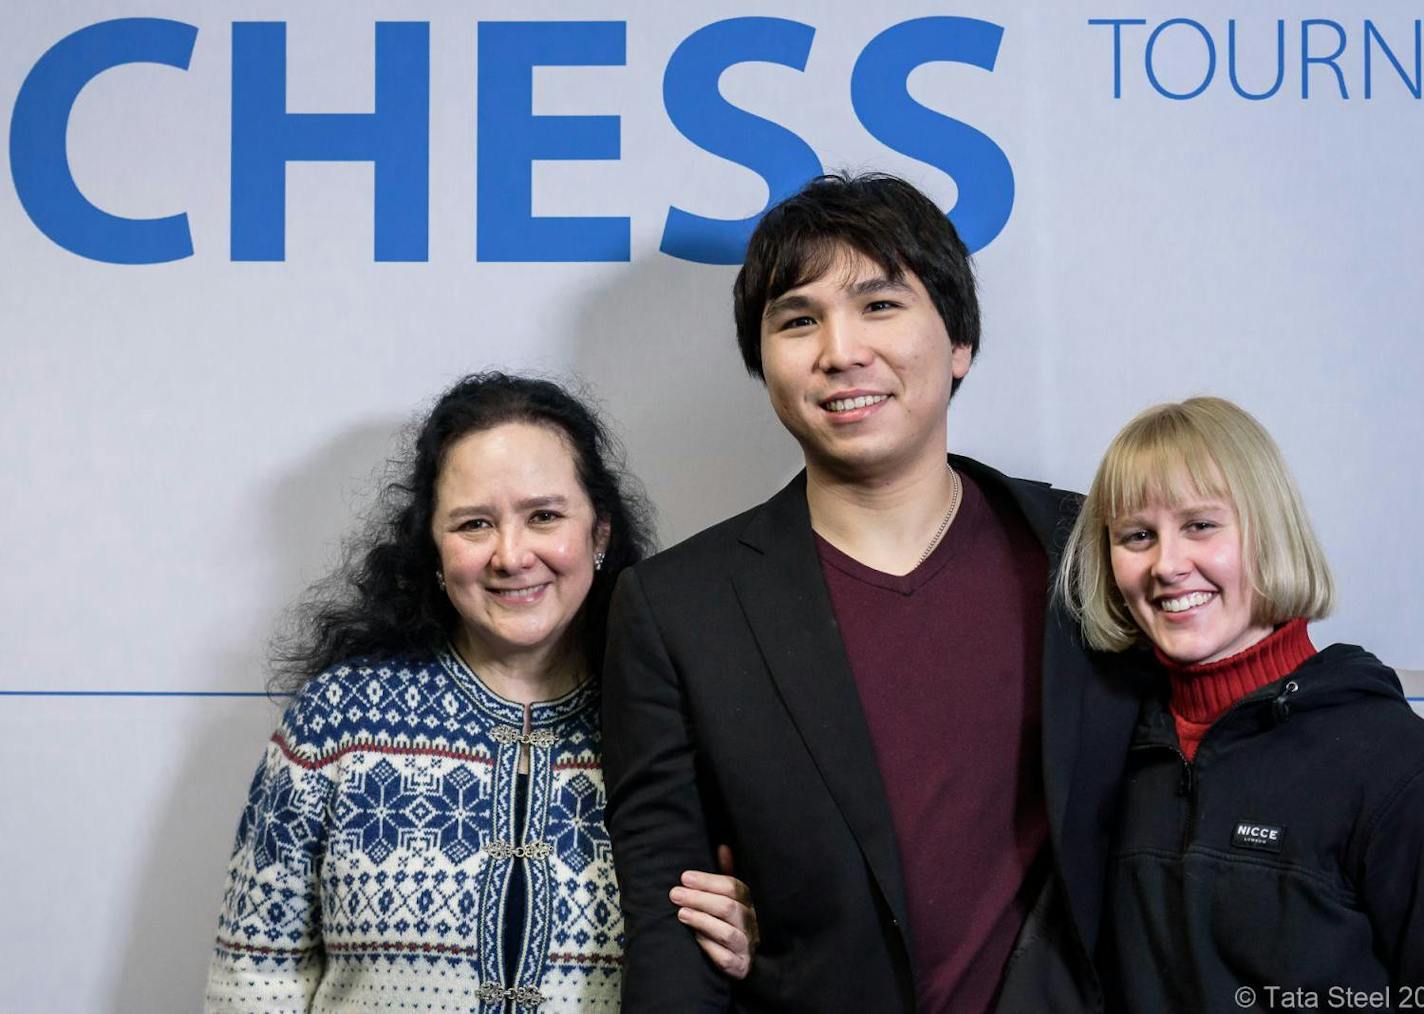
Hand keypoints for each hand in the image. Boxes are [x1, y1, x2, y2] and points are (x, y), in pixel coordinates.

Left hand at [671, 844, 759, 978]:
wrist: (743, 961)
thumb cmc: (731, 923)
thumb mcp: (731, 898)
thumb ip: (726, 874)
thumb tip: (723, 847)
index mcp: (749, 902)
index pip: (733, 887)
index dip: (708, 881)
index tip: (684, 877)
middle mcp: (751, 923)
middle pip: (729, 908)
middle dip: (699, 899)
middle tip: (675, 894)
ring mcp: (747, 946)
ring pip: (728, 933)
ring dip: (702, 921)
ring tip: (681, 913)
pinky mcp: (739, 967)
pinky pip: (726, 958)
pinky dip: (709, 947)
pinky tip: (694, 938)